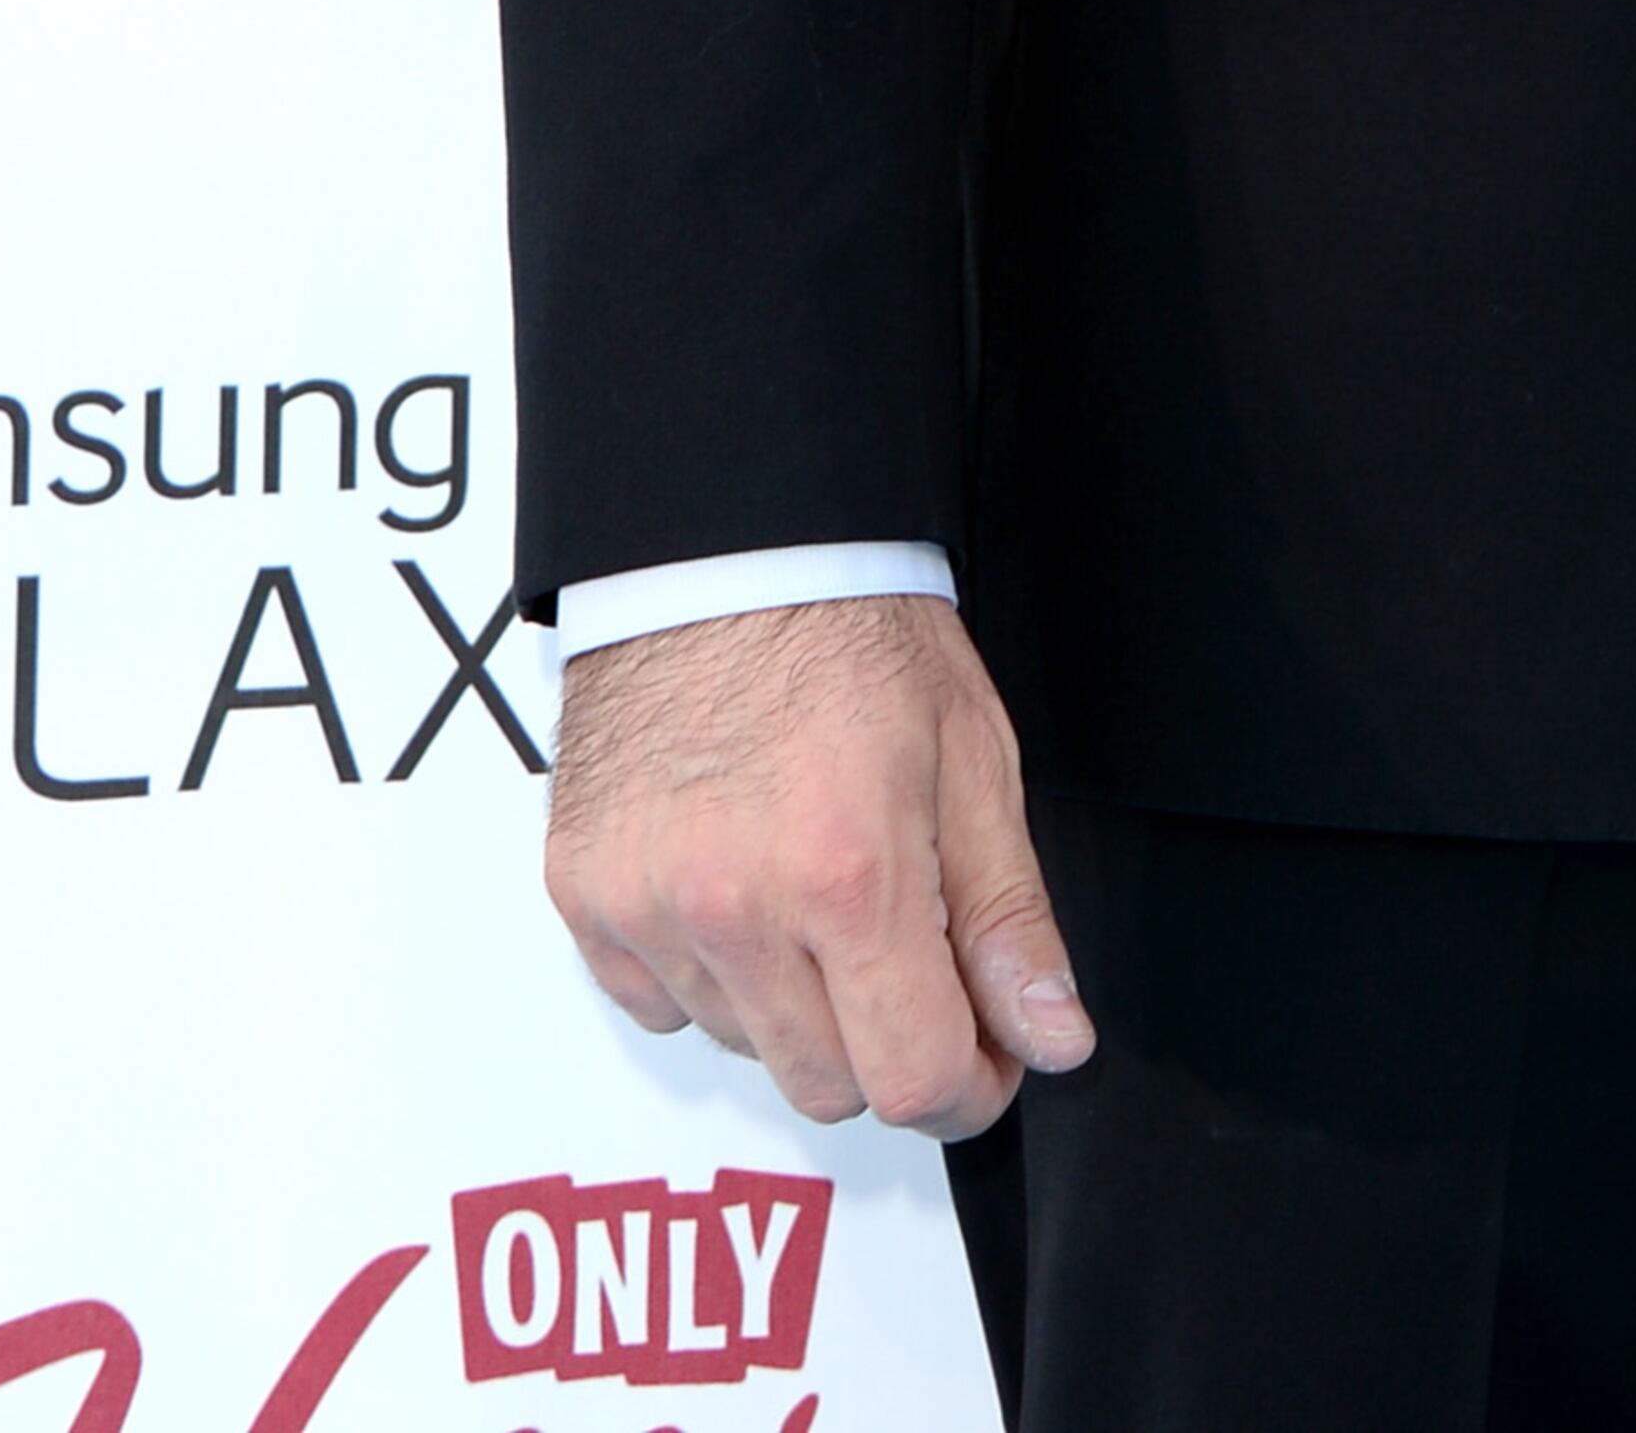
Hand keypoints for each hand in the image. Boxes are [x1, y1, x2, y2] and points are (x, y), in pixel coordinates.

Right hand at [546, 590, 1092, 1133]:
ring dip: (797, 1008)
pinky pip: (660, 1005)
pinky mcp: (584, 897)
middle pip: (828, 1087)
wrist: (727, 549)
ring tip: (817, 891)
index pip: (912, 1078)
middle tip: (909, 955)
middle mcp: (734, 908)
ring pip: (745, 1049)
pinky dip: (711, 975)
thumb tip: (1050, 1036)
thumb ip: (1008, 918)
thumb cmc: (852, 630)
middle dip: (887, 1043)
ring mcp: (647, 909)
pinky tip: (742, 887)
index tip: (987, 1054)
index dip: (969, 1084)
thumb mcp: (972, 759)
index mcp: (848, 875)